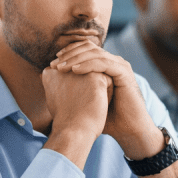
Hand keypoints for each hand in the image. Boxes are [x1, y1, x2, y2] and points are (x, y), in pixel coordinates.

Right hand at [40, 66, 111, 166]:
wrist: (74, 132)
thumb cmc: (65, 120)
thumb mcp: (54, 99)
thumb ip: (57, 85)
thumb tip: (59, 81)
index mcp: (51, 73)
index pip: (72, 75)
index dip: (75, 91)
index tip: (71, 104)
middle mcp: (63, 68)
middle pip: (84, 74)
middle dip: (85, 89)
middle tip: (79, 105)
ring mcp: (79, 70)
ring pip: (96, 76)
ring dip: (95, 90)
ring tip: (87, 104)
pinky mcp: (94, 75)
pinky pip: (107, 81)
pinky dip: (106, 94)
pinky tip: (96, 104)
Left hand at [51, 40, 162, 158]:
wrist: (127, 129)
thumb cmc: (107, 117)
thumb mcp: (87, 98)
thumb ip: (74, 87)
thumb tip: (50, 83)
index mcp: (106, 65)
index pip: (85, 49)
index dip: (68, 52)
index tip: (53, 63)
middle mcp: (113, 62)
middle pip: (89, 47)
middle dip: (69, 54)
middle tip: (54, 64)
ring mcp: (120, 66)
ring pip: (95, 53)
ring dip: (75, 58)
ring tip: (60, 68)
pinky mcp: (124, 73)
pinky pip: (103, 63)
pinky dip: (87, 65)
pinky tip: (74, 71)